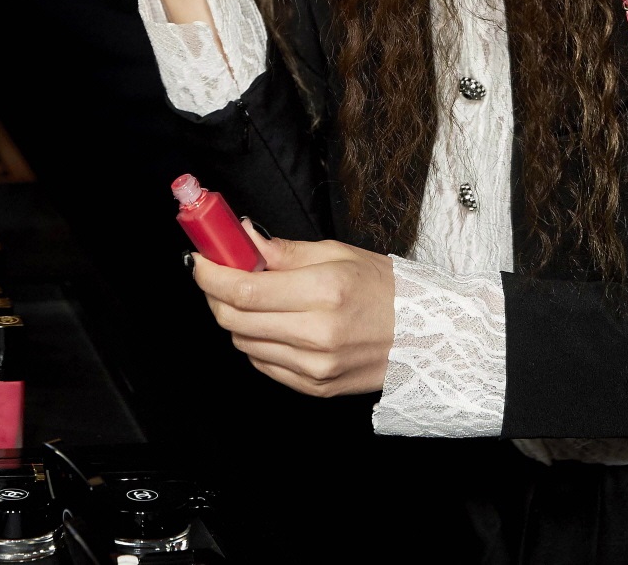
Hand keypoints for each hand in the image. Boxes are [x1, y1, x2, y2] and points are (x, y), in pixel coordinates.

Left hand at [192, 224, 394, 396]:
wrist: (427, 335)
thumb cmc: (386, 289)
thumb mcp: (338, 253)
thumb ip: (285, 251)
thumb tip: (244, 238)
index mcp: (324, 291)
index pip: (244, 289)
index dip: (211, 274)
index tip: (199, 259)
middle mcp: (316, 334)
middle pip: (235, 319)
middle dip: (215, 294)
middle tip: (217, 273)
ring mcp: (315, 367)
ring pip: (244, 343)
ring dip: (236, 317)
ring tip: (253, 296)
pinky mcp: (315, 388)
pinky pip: (263, 365)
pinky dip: (256, 341)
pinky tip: (272, 323)